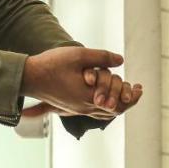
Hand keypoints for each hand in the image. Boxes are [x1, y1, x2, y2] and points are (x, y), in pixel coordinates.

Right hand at [20, 47, 139, 117]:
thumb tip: (121, 60)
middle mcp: (84, 108)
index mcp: (89, 97)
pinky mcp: (70, 106)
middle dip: (127, 99)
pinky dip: (104, 104)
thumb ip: (101, 57)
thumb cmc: (52, 65)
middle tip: (136, 88)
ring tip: (124, 91)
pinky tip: (105, 95)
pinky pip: (93, 111)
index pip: (118, 104)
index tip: (140, 87)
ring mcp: (76, 109)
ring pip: (104, 112)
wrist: (28, 77)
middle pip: (114, 110)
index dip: (132, 96)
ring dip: (116, 102)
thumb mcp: (79, 55)